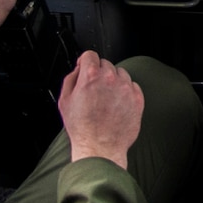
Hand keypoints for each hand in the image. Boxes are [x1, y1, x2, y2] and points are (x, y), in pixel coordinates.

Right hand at [58, 51, 143, 169]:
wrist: (100, 147)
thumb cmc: (82, 128)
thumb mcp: (65, 101)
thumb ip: (71, 79)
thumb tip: (79, 69)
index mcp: (91, 76)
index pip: (90, 55)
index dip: (86, 62)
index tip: (86, 68)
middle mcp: (110, 78)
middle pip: (106, 64)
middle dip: (99, 74)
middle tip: (95, 90)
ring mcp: (126, 88)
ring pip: (121, 74)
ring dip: (114, 81)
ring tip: (106, 100)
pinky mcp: (137, 99)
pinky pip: (132, 86)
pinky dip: (125, 92)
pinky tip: (117, 104)